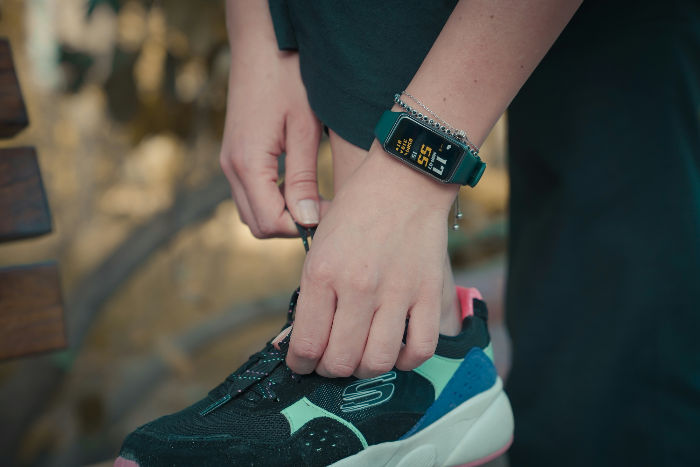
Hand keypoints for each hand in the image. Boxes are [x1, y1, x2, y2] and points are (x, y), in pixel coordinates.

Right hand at [219, 33, 326, 237]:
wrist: (261, 46)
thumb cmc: (287, 80)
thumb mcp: (304, 130)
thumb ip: (303, 179)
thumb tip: (307, 220)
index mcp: (247, 163)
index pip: (271, 222)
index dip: (302, 227)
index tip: (330, 213)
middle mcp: (231, 168)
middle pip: (258, 225)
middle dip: (292, 225)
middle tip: (323, 208)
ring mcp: (228, 163)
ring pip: (252, 213)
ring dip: (281, 214)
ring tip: (312, 197)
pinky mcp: (233, 157)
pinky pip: (249, 195)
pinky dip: (271, 201)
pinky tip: (295, 186)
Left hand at [287, 142, 458, 378]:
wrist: (403, 181)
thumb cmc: (354, 214)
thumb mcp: (318, 248)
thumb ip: (309, 297)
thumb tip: (295, 344)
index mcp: (323, 273)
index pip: (306, 345)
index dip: (301, 364)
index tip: (303, 363)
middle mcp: (358, 285)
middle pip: (341, 361)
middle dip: (330, 370)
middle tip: (332, 360)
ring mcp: (397, 291)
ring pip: (378, 362)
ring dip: (366, 369)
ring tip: (362, 355)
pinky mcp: (429, 292)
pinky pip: (421, 349)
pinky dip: (406, 360)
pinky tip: (397, 348)